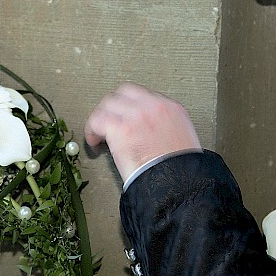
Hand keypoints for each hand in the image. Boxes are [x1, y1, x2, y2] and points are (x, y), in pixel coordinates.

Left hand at [84, 81, 200, 180]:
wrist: (177, 183)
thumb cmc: (180, 171)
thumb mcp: (183, 139)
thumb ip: (166, 127)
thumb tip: (149, 130)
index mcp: (171, 108)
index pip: (143, 95)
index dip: (130, 106)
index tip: (125, 116)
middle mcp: (154, 106)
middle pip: (124, 92)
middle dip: (114, 107)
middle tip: (109, 121)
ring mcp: (137, 115)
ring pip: (108, 103)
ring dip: (101, 117)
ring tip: (100, 133)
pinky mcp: (121, 128)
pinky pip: (97, 120)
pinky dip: (91, 130)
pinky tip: (94, 141)